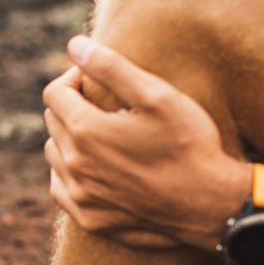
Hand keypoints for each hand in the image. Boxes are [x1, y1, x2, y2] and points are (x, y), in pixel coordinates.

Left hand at [42, 36, 250, 250]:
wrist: (211, 206)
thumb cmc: (189, 145)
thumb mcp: (157, 96)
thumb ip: (111, 67)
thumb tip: (74, 45)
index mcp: (85, 131)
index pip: (54, 93)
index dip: (74, 78)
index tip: (95, 79)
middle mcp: (74, 166)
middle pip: (53, 122)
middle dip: (72, 106)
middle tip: (105, 105)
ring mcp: (80, 196)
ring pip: (54, 154)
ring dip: (69, 139)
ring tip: (102, 134)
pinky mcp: (89, 219)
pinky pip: (61, 188)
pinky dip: (70, 173)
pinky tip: (95, 167)